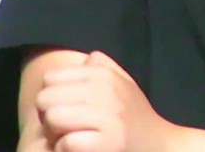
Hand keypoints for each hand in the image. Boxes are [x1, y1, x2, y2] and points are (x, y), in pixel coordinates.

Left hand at [36, 51, 175, 151]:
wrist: (160, 146)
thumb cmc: (135, 116)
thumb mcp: (124, 83)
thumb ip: (103, 67)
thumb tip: (85, 60)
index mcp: (105, 75)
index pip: (50, 78)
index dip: (53, 96)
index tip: (68, 109)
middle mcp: (106, 91)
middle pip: (45, 98)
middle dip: (49, 116)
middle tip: (67, 127)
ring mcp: (108, 118)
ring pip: (52, 118)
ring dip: (55, 135)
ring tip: (72, 137)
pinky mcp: (108, 143)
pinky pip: (66, 143)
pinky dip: (65, 150)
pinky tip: (80, 150)